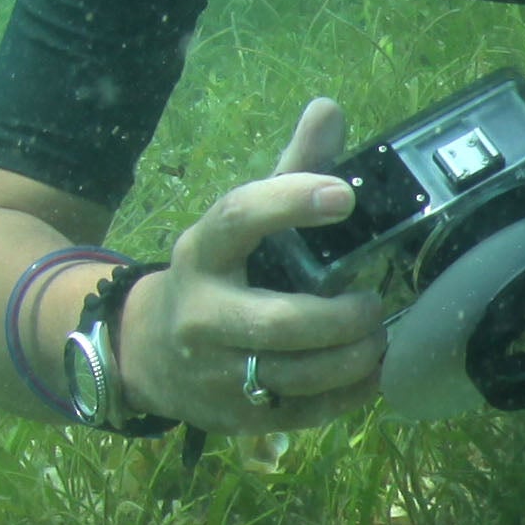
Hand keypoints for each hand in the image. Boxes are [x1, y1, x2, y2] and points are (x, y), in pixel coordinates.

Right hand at [122, 99, 386, 429]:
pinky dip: (349, 394)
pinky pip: (304, 412)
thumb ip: (290, 170)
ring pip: (296, 374)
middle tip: (374, 303)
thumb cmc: (218, 275)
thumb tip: (329, 109)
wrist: (146, 352)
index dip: (290, 203)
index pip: (238, 218)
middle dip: (342, 317)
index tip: (344, 196)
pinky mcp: (237, 415)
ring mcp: (216, 372)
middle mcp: (201, 315)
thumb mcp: (239, 223)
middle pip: (280, 321)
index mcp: (202, 252)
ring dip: (354, 358)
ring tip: (378, 337)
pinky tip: (371, 372)